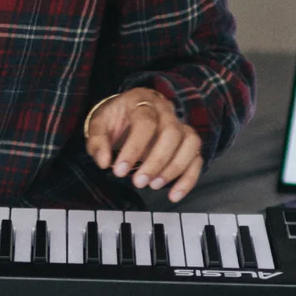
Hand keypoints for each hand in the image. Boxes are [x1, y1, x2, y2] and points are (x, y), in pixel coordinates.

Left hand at [84, 88, 202, 202]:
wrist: (127, 112)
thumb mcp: (98, 124)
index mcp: (142, 101)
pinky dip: (188, 178)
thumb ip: (98, 142)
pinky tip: (174, 195)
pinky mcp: (188, 142)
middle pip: (171, 133)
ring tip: (154, 185)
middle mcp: (166, 110)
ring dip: (174, 168)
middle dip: (156, 161)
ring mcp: (180, 125)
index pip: (145, 122)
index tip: (119, 171)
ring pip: (190, 143)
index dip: (134, 148)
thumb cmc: (115, 119)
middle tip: (138, 182)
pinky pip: (196, 158)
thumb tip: (104, 162)